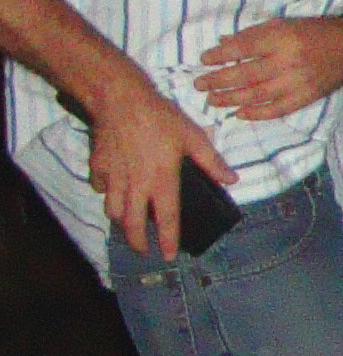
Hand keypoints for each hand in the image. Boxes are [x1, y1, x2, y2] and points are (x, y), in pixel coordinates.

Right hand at [87, 73, 235, 257]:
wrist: (120, 99)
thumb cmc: (160, 117)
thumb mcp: (193, 137)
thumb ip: (212, 162)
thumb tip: (231, 180)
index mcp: (162, 180)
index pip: (168, 219)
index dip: (169, 241)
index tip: (169, 256)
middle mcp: (136, 185)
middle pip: (132, 224)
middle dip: (137, 242)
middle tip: (144, 251)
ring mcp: (114, 177)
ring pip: (112, 210)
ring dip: (121, 221)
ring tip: (129, 225)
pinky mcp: (98, 166)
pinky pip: (100, 188)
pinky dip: (106, 194)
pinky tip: (113, 192)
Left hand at [193, 15, 342, 122]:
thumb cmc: (312, 32)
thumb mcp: (282, 24)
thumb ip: (252, 34)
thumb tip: (222, 43)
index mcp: (280, 38)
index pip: (241, 47)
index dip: (219, 55)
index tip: (203, 59)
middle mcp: (286, 61)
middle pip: (243, 74)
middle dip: (217, 81)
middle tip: (199, 84)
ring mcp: (295, 83)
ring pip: (255, 95)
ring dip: (229, 99)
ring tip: (212, 100)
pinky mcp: (304, 98)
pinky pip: (276, 110)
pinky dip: (256, 114)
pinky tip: (239, 114)